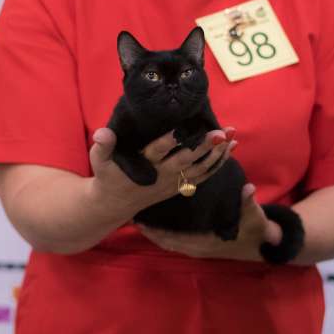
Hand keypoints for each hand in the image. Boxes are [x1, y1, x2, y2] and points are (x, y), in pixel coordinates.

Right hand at [86, 126, 236, 221]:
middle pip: (185, 160)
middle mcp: (161, 175)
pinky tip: (232, 148)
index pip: (157, 152)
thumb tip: (102, 132)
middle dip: (203, 147)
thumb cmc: (108, 176)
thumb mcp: (100, 161)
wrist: (115, 204)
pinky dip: (219, 163)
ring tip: (232, 136)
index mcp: (143, 166)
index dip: (169, 141)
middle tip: (220, 133)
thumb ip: (103, 146)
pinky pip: (204, 176)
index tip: (181, 129)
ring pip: (200, 169)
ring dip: (217, 154)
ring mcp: (173, 182)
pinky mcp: (180, 186)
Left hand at [136, 184, 282, 261]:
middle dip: (149, 231)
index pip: (175, 238)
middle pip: (166, 242)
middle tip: (131, 216)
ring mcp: (198, 249)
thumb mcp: (254, 215)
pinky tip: (155, 224)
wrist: (265, 245)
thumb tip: (249, 189)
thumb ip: (249, 202)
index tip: (140, 219)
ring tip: (137, 218)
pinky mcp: (199, 246)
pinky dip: (163, 235)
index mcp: (206, 242)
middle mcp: (198, 248)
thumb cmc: (257, 229)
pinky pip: (176, 242)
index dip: (157, 231)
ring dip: (154, 233)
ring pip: (169, 243)